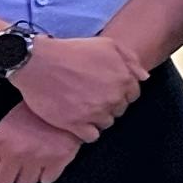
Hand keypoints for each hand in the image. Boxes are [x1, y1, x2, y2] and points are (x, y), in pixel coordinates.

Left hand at [0, 108, 81, 182]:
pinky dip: (47, 173)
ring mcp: (37, 157)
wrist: (66, 101)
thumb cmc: (34, 112)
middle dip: (6, 176)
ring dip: (27, 174)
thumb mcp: (6, 124)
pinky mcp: (58, 159)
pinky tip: (48, 161)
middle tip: (14, 168)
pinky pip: (46, 180)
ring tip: (33, 162)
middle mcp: (15, 151)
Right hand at [10, 32, 142, 135]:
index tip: (105, 89)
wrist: (38, 62)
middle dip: (109, 104)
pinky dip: (86, 131)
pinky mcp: (75, 125)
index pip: (132, 95)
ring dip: (98, 118)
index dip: (120, 92)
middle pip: (120, 110)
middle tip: (91, 97)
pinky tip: (77, 121)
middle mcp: (113, 98)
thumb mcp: (108, 45)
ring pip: (106, 124)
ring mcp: (94, 113)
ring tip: (83, 108)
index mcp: (123, 79)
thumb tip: (144, 78)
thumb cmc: (73, 51)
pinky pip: (91, 137)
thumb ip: (130, 60)